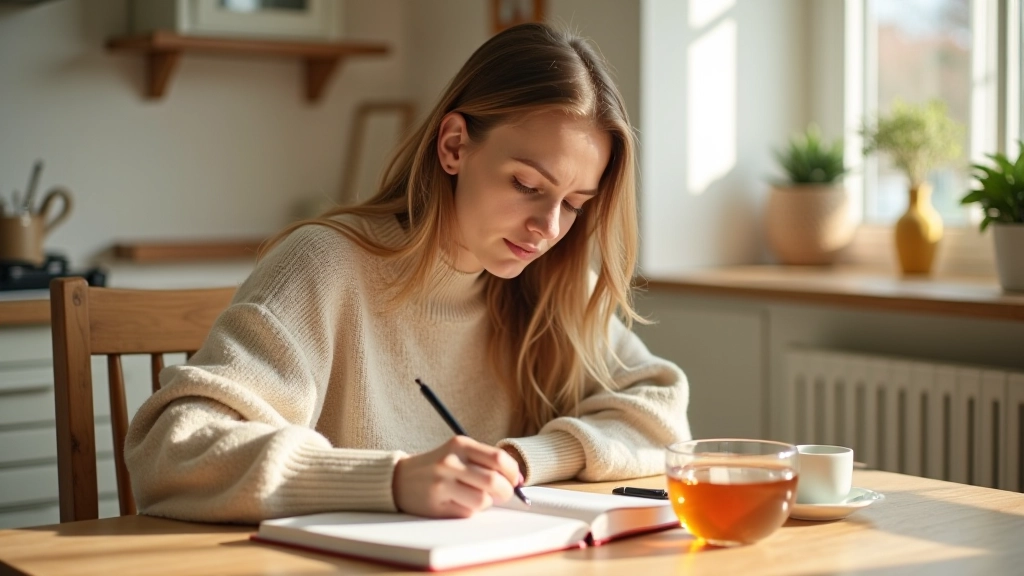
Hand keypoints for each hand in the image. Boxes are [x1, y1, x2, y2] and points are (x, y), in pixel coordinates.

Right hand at [392, 436, 522, 517]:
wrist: (400, 479)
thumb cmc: (438, 467)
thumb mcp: (459, 453)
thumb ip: (486, 462)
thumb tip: (518, 480)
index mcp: (460, 445)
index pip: (499, 459)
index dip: (513, 473)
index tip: (515, 480)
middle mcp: (450, 462)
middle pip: (494, 481)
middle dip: (506, 492)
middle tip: (503, 494)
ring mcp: (442, 484)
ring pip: (483, 501)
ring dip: (487, 503)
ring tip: (477, 497)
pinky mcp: (437, 505)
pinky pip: (468, 512)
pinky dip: (470, 510)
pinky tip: (458, 502)